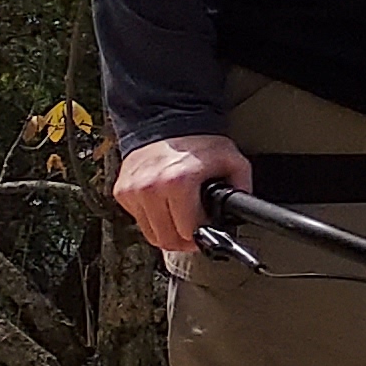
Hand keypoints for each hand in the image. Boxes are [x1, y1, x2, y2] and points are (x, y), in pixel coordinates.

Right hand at [115, 132, 249, 259]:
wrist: (166, 123)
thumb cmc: (198, 143)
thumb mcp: (232, 162)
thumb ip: (242, 188)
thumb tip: (243, 212)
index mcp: (178, 182)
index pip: (188, 232)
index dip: (203, 236)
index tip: (208, 233)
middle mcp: (151, 188)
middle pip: (167, 239)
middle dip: (185, 242)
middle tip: (196, 235)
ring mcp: (133, 191)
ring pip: (151, 235)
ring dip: (168, 234)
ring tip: (182, 223)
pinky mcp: (122, 192)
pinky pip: (139, 220)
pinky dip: (153, 220)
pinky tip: (166, 208)